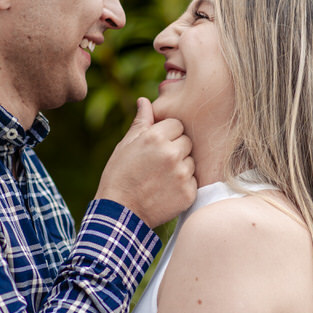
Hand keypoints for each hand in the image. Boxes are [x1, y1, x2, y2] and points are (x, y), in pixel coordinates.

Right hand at [95, 98, 196, 227]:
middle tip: (158, 164)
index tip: (155, 148)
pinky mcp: (188, 193)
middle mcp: (172, 153)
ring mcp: (182, 174)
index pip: (177, 125)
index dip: (167, 135)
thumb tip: (144, 100)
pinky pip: (193, 181)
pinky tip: (166, 191)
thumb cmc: (119, 176)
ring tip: (161, 178)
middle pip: (187, 142)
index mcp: (156, 137)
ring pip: (191, 162)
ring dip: (181, 167)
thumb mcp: (126, 146)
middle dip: (176, 150)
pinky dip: (183, 186)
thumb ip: (141, 122)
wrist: (120, 212)